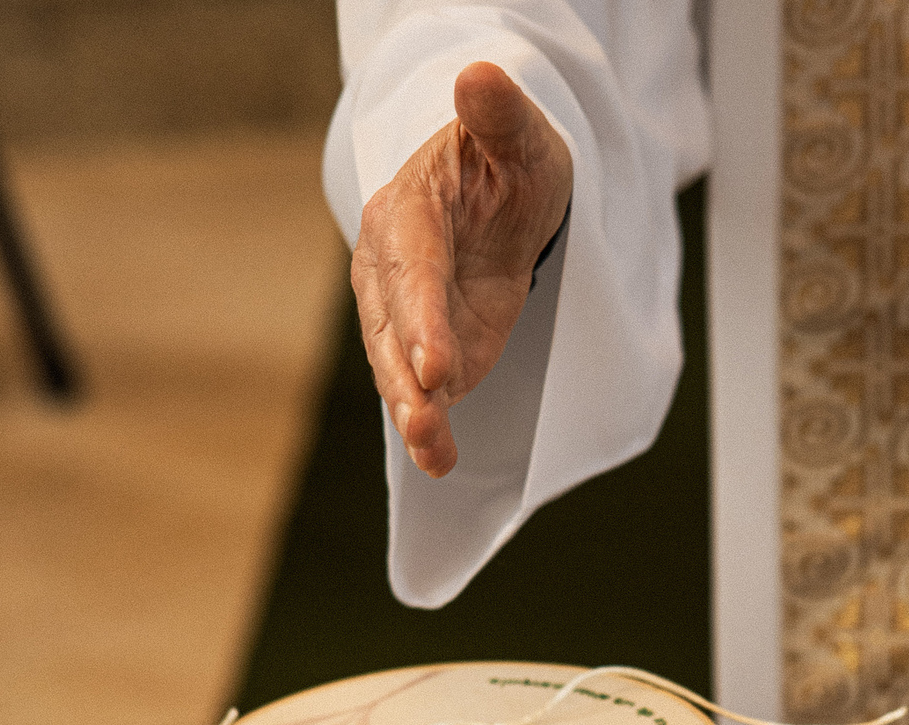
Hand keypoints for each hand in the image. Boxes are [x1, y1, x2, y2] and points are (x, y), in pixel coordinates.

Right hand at [352, 61, 572, 476]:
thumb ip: (499, 114)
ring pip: (401, 370)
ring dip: (416, 415)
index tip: (437, 365)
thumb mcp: (518, 133)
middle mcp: (390, 271)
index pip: (411, 271)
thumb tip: (479, 77)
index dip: (421, 318)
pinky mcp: (431, 353)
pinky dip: (432, 431)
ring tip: (435, 452)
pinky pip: (425, 396)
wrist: (503, 196)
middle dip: (408, 378)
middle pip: (393, 330)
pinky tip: (442, 463)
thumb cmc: (506, 158)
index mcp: (405, 214)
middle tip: (428, 415)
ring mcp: (407, 319)